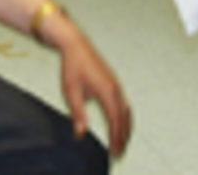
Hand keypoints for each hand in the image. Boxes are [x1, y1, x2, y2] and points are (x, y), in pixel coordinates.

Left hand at [57, 32, 131, 157]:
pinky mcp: (114, 83)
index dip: (116, 138)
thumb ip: (77, 113)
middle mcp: (116, 89)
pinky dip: (125, 118)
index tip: (115, 152)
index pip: (115, 120)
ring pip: (127, 111)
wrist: (76, 44)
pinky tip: (119, 124)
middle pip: (125, 118)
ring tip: (121, 142)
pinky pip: (124, 104)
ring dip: (126, 128)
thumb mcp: (71, 91)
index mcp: (106, 91)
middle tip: (119, 153)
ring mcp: (117, 85)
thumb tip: (81, 133)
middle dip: (123, 137)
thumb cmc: (72, 67)